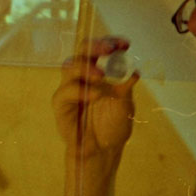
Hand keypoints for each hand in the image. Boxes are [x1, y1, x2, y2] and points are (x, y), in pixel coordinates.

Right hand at [52, 37, 139, 163]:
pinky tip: (94, 95)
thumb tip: (134, 70)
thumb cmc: (113, 126)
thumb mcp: (125, 105)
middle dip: (96, 47)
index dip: (111, 43)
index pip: (101, 51)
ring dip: (86, 67)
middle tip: (109, 49)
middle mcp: (83, 76)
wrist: (103, 151)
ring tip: (101, 75)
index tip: (125, 44)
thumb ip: (126, 87)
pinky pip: (65, 92)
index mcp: (100, 72)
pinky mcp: (61, 104)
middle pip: (82, 52)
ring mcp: (70, 88)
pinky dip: (79, 91)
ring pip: (70, 67)